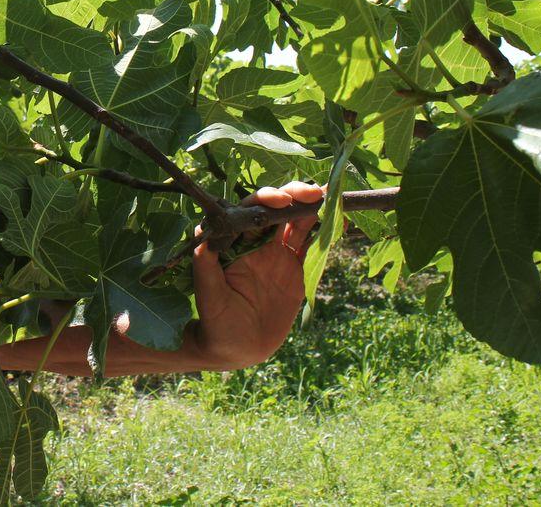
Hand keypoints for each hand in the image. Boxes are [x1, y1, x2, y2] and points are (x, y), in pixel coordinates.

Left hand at [189, 180, 323, 368]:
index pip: (249, 212)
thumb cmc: (216, 321)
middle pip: (275, 210)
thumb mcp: (209, 296)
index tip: (279, 200)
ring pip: (295, 222)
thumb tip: (201, 238)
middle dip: (292, 196)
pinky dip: (325, 232)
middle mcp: (254, 241)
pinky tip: (340, 220)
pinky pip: (311, 245)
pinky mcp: (294, 268)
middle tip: (311, 192)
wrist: (237, 347)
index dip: (263, 201)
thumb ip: (206, 268)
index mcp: (233, 242)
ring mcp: (276, 253)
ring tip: (328, 197)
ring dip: (310, 208)